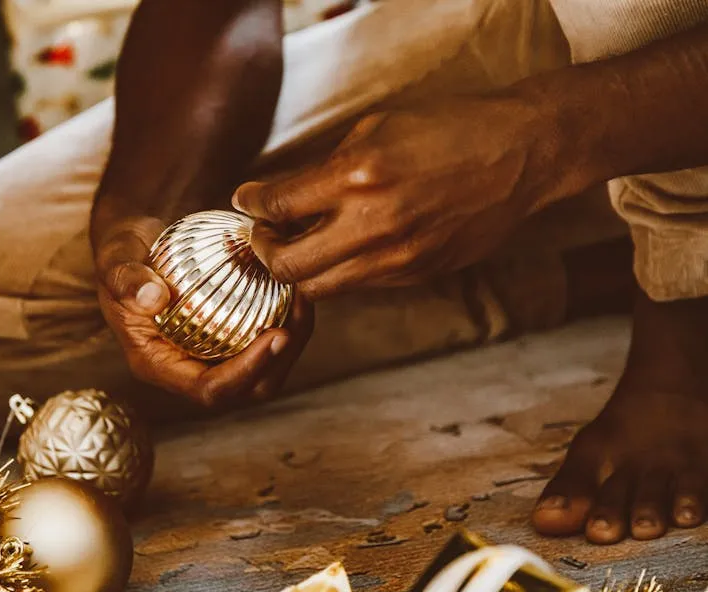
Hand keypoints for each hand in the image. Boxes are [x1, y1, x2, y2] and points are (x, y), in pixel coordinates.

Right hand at [92, 213, 312, 407]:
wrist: (136, 244)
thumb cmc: (123, 252)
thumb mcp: (115, 258)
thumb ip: (126, 278)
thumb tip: (152, 297)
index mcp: (157, 365)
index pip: (209, 390)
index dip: (246, 372)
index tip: (275, 335)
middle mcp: (187, 370)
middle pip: (247, 389)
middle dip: (280, 362)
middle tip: (299, 319)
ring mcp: (211, 356)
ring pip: (265, 371)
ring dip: (292, 342)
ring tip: (304, 301)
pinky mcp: (230, 338)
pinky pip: (266, 343)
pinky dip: (288, 322)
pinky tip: (298, 291)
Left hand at [233, 95, 565, 299]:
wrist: (522, 155)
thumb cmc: (449, 128)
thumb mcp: (377, 128)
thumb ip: (326, 167)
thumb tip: (284, 193)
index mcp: (358, 176)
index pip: (278, 205)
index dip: (252, 203)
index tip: (246, 200)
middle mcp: (373, 225)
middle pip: (287, 266)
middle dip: (263, 251)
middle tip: (263, 234)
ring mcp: (397, 257)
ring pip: (320, 288)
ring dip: (298, 270)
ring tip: (296, 247)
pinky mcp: (416, 274)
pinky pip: (358, 285)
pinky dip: (338, 273)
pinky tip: (339, 251)